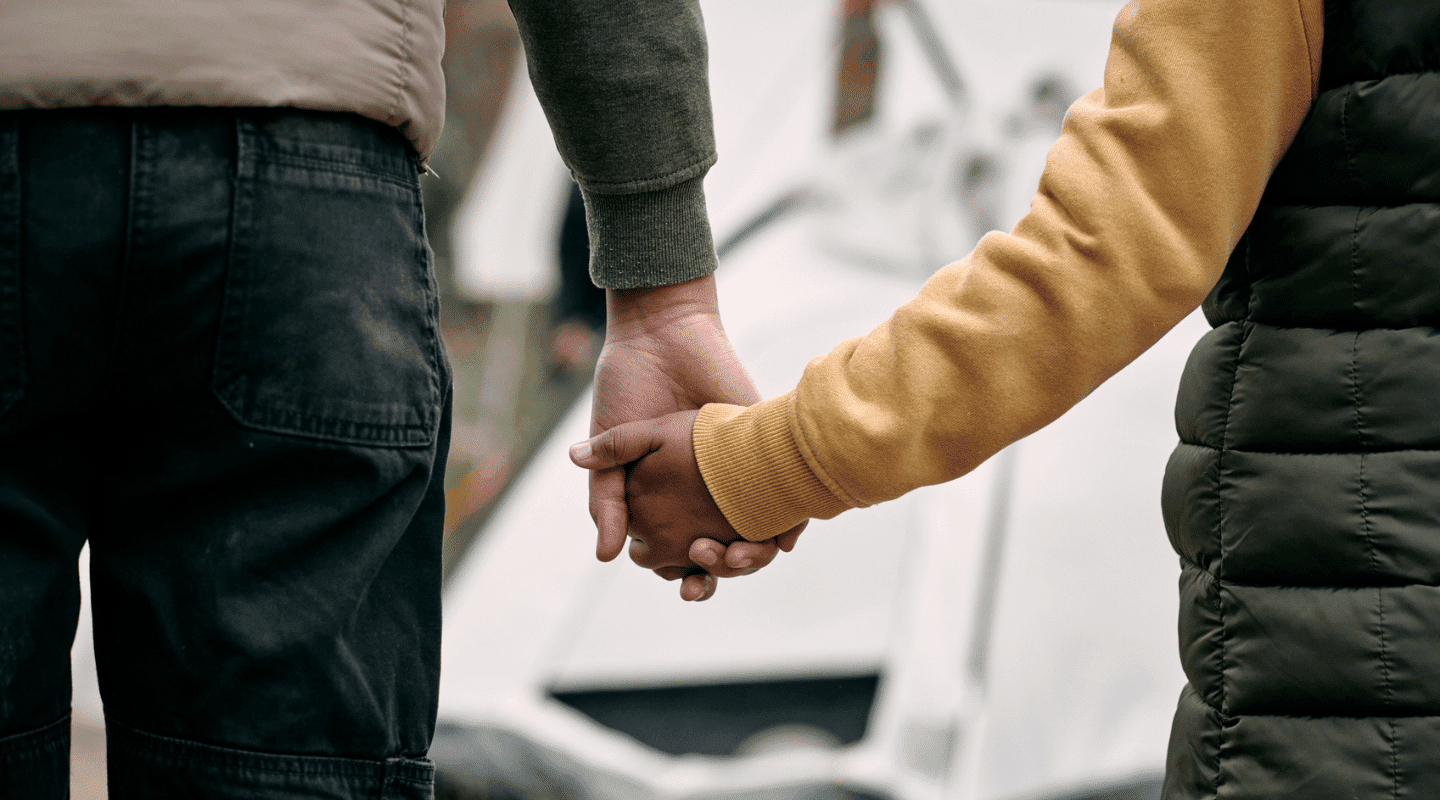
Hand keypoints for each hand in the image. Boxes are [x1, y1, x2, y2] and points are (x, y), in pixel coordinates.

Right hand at [591, 275, 798, 598]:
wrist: (662, 337)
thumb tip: (604, 556)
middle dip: (721, 574)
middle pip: (723, 554)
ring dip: (751, 559)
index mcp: (666, 500)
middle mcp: (704, 493)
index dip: (689, 579)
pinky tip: (778, 539)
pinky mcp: (763, 452)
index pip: (684, 557)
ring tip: (736, 556)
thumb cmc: (628, 389)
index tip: (688, 584)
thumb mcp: (611, 449)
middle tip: (709, 565)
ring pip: (755, 536)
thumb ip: (606, 501)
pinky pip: (787, 502)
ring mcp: (736, 476)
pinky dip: (786, 527)